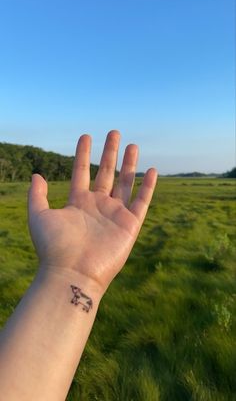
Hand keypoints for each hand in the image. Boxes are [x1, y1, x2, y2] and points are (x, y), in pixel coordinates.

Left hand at [28, 130, 157, 294]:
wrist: (73, 272)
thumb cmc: (54, 247)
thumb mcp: (40, 216)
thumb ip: (37, 195)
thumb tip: (37, 174)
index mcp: (78, 202)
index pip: (82, 172)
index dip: (83, 154)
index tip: (86, 136)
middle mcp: (97, 206)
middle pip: (106, 173)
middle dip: (110, 153)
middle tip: (114, 133)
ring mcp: (115, 214)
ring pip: (125, 183)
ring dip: (129, 164)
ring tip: (132, 145)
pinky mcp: (130, 224)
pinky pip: (142, 201)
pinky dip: (148, 186)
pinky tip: (151, 171)